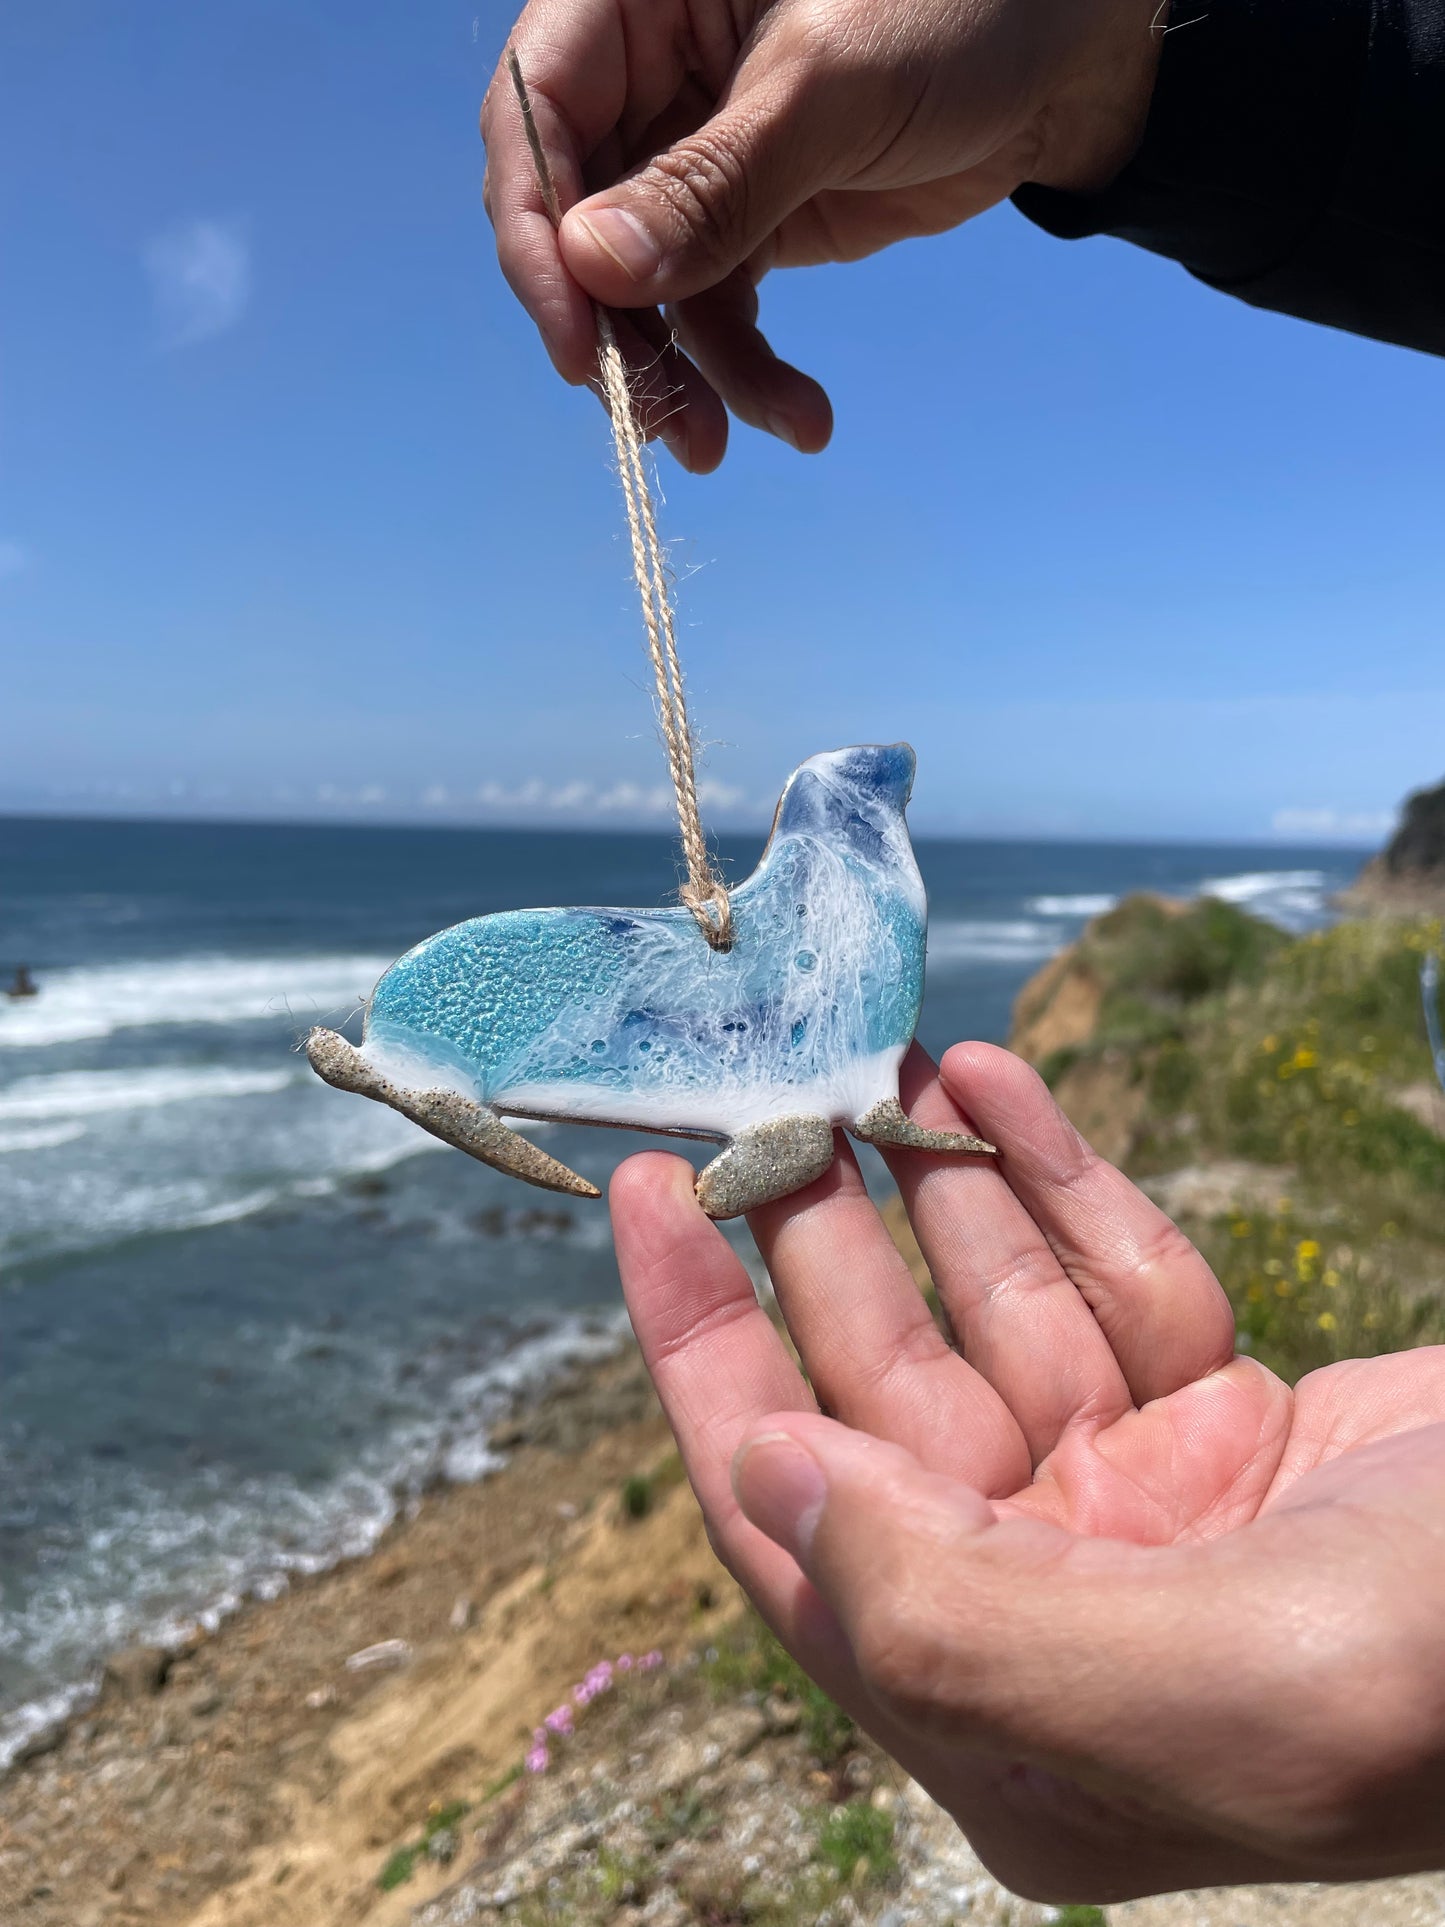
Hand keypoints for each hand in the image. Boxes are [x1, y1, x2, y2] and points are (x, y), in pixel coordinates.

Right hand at [482, 0, 1161, 470]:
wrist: (1074, 47)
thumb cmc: (960, 5)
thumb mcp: (830, 86)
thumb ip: (712, 181)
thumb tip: (593, 268)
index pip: (538, 116)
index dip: (539, 234)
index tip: (577, 340)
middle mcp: (650, 77)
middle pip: (576, 218)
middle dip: (613, 328)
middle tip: (651, 418)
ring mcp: (698, 159)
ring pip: (647, 286)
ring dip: (680, 374)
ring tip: (714, 447)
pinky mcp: (755, 221)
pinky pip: (720, 311)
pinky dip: (747, 373)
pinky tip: (796, 418)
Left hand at [610, 1042, 1444, 1901]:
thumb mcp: (1220, 1685)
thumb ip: (958, 1617)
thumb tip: (771, 1479)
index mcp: (1011, 1721)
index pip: (794, 1518)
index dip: (699, 1349)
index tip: (645, 1188)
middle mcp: (1054, 1616)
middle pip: (880, 1390)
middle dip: (817, 1233)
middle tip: (765, 1082)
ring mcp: (1141, 1513)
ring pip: (987, 1315)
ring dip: (928, 1184)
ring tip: (873, 1055)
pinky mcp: (1226, 1422)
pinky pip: (1101, 1282)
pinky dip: (1048, 1183)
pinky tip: (988, 1083)